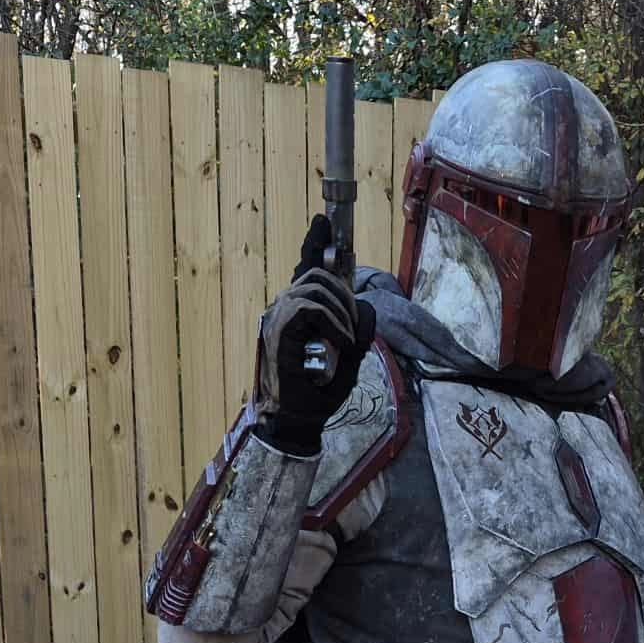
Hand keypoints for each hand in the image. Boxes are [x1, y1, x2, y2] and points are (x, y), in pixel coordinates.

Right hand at [255, 216, 376, 454]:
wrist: (297, 419)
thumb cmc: (318, 392)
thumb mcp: (348, 357)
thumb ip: (355, 331)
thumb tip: (365, 311)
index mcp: (297, 312)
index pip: (305, 270)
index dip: (315, 245)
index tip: (322, 223)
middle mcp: (284, 308)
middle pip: (316, 274)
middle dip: (345, 293)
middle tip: (354, 326)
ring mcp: (278, 317)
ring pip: (315, 287)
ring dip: (341, 311)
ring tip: (348, 341)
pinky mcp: (280, 329)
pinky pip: (311, 307)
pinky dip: (333, 323)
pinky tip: (341, 344)